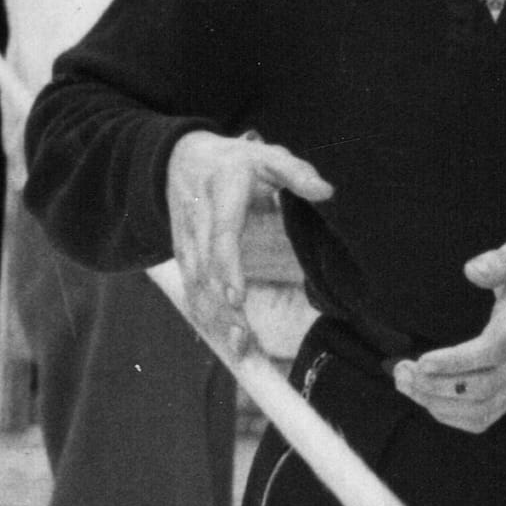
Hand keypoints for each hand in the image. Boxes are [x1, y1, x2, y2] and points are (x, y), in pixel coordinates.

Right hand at [167, 129, 331, 359]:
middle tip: (243, 341)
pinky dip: (205, 315)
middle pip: (207, 270)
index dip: (227, 268)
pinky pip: (191, 288)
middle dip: (222, 308)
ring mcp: (186, 240)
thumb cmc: (234, 161)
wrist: (180, 158)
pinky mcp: (182, 255)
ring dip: (215, 318)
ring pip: (196, 285)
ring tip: (239, 348)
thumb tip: (325, 191)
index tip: (237, 297)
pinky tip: (224, 340)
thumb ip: (296, 173)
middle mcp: (198, 220)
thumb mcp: (267, 157)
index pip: (222, 236)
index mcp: (221, 194)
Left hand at [394, 240, 505, 431]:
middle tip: (401, 371)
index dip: (458, 361)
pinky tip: (427, 398)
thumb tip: (473, 270)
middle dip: (436, 386)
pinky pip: (484, 417)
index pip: (494, 350)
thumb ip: (502, 259)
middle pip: (482, 387)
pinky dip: (451, 416)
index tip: (423, 361)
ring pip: (481, 407)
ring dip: (438, 402)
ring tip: (406, 383)